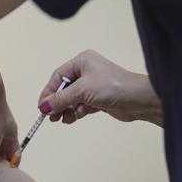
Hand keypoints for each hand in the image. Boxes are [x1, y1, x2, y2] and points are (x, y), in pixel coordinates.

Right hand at [37, 50, 162, 125]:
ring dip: (66, 109)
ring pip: (72, 99)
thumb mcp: (82, 91)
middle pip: (64, 88)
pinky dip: (76, 112)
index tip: (42, 107)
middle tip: (50, 116)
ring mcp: (93, 85)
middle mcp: (87, 71)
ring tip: (63, 119)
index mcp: (82, 61)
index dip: (48, 91)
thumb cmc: (112, 87)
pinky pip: (81, 105)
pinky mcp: (99, 98)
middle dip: (57, 103)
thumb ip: (60, 99)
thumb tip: (43, 107)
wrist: (139, 99)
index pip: (58, 76)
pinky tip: (74, 117)